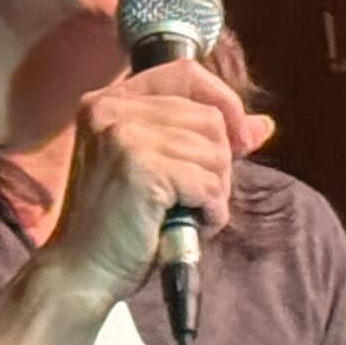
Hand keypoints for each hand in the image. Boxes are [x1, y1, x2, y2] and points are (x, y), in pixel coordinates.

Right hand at [36, 60, 274, 299]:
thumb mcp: (158, 168)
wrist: (82, 270)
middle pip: (208, 117)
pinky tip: (188, 223)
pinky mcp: (141, 168)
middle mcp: (111, 109)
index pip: (186, 74)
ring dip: (214, 191)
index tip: (238, 139)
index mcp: (109, 102)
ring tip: (185, 212)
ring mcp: (124, 136)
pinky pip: (208, 182)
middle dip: (217, 163)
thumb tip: (263, 125)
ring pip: (214, 151)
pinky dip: (210, 210)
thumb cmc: (119, 224)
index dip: (223, 102)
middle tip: (193, 198)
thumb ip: (202, 140)